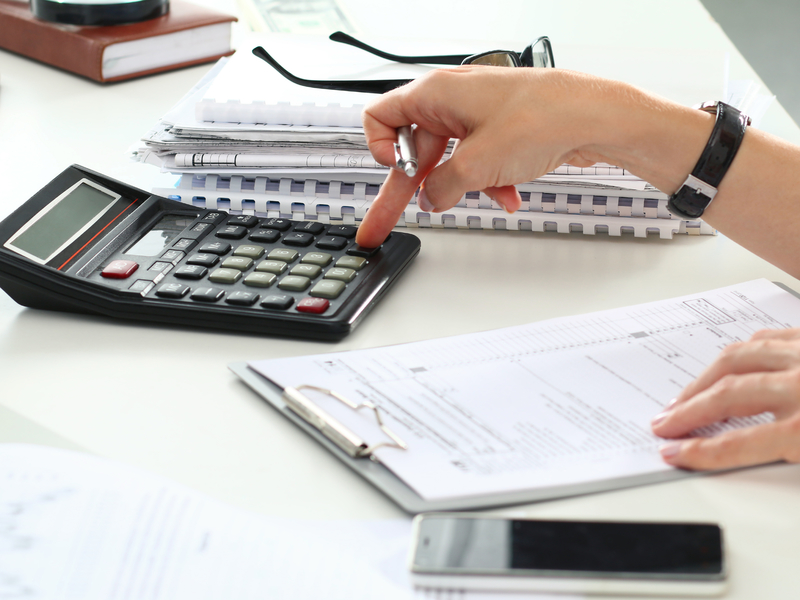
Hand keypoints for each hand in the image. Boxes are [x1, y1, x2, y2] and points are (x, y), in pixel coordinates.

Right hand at [355, 67, 625, 246]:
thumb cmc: (542, 118)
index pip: (381, 116)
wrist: (596, 118)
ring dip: (458, 186)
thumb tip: (430, 199)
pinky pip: (478, 160)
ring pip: (449, 159)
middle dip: (406, 189)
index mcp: (435, 94)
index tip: (392, 175)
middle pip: (414, 149)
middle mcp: (453, 100)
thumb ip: (441, 188)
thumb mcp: (475, 165)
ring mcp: (479, 114)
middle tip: (383, 223)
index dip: (378, 149)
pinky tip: (506, 197)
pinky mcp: (502, 129)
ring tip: (469, 203)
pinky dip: (486, 181)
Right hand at [651, 328, 799, 469]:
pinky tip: (731, 364)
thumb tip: (740, 454)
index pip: (740, 443)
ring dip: (705, 379)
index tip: (674, 452)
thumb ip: (787, 452)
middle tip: (667, 423)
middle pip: (728, 394)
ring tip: (688, 395)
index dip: (700, 451)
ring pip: (738, 357)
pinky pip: (766, 338)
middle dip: (689, 411)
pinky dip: (740, 353)